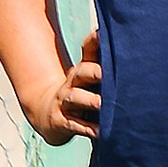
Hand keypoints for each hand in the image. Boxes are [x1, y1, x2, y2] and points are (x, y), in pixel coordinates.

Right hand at [28, 27, 101, 147]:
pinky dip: (88, 129)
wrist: (47, 112)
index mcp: (83, 69)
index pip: (88, 50)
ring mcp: (65, 101)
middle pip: (82, 72)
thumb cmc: (79, 91)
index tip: (104, 35)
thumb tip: (120, 38)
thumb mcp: (89, 76)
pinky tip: (100, 131)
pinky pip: (75, 125)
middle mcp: (73, 82)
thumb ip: (104, 60)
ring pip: (76, 98)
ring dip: (90, 101)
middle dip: (95, 72)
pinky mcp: (61, 121)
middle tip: (107, 74)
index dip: (95, 41)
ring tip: (102, 104)